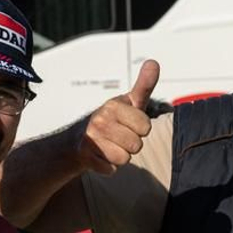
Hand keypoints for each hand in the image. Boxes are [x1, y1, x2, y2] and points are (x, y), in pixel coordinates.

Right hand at [79, 60, 158, 175]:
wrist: (78, 139)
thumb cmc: (112, 120)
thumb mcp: (129, 102)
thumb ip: (144, 85)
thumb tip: (154, 62)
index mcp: (113, 106)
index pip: (146, 127)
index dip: (140, 128)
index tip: (128, 124)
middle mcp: (100, 120)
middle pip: (137, 145)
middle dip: (131, 143)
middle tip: (118, 136)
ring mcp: (91, 139)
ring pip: (125, 159)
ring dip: (120, 155)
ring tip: (110, 145)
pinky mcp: (86, 157)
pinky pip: (111, 170)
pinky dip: (108, 166)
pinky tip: (100, 156)